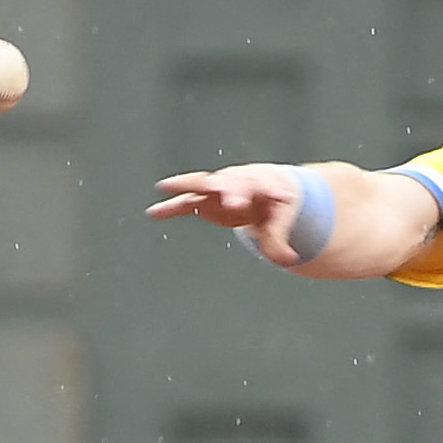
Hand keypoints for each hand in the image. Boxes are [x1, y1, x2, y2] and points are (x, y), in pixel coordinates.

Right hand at [148, 163, 308, 260]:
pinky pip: (185, 202)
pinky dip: (170, 207)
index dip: (256, 193)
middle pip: (229, 183)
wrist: (265, 187)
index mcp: (259, 185)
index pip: (257, 187)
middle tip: (229, 202)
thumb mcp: (280, 219)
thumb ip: (279, 239)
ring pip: (200, 185)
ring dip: (184, 186)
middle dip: (227, 191)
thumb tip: (289, 259)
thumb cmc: (275, 202)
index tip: (255, 199)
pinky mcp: (204, 200)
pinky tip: (153, 213)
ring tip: (164, 186)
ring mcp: (217, 189)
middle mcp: (236, 183)